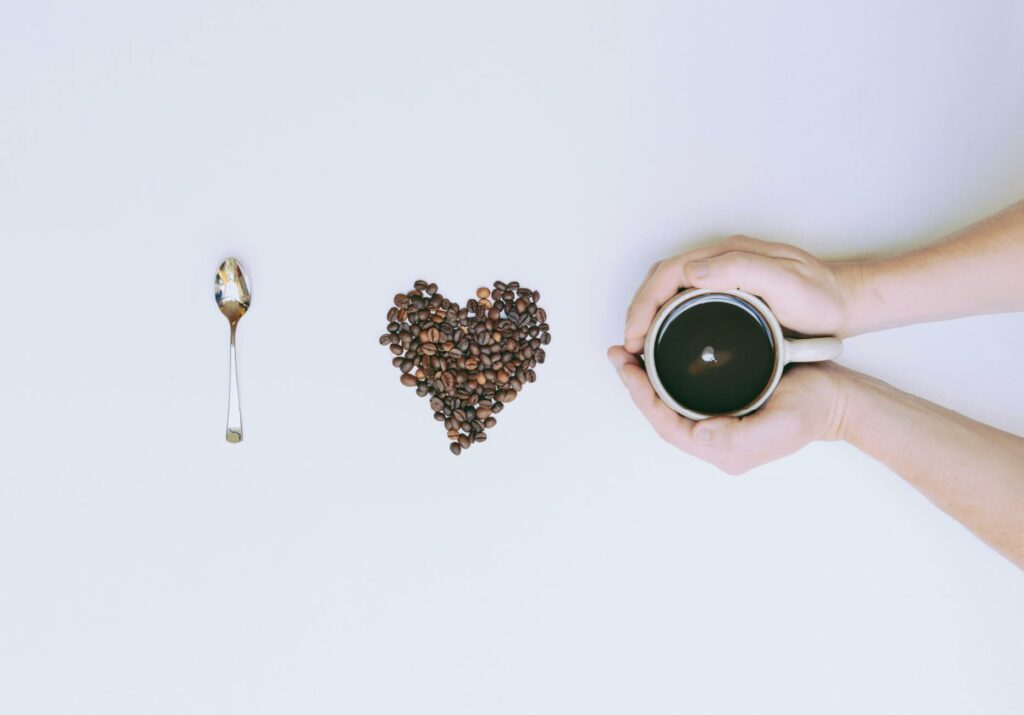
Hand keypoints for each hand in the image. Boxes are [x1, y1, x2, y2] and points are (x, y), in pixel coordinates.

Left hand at [607, 346, 847, 473]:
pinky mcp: (725, 407)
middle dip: (636, 386)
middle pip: (661, 415)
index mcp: (723, 449)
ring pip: (669, 405)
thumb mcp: (782, 423)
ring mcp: (719, 424)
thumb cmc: (814, 408)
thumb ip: (740, 435)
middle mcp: (715, 441)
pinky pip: (684, 396)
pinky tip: (656, 358)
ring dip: (646, 381)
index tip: (627, 368)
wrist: (840, 399)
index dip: (642, 397)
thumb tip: (700, 433)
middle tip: (618, 355)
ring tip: (628, 355)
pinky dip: (664, 378)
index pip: (666, 424)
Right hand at [624, 235, 859, 352]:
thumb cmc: (821, 296)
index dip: (644, 303)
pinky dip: (666, 317)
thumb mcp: (785, 282)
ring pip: (670, 290)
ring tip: (639, 344)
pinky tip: (665, 338)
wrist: (847, 302)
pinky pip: (685, 300)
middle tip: (629, 344)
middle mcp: (721, 261)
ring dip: (649, 314)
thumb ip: (740, 270)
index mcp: (727, 255)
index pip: (668, 273)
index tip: (634, 334)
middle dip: (638, 310)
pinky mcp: (729, 291)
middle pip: (662, 280)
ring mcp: (724, 275)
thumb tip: (689, 271)